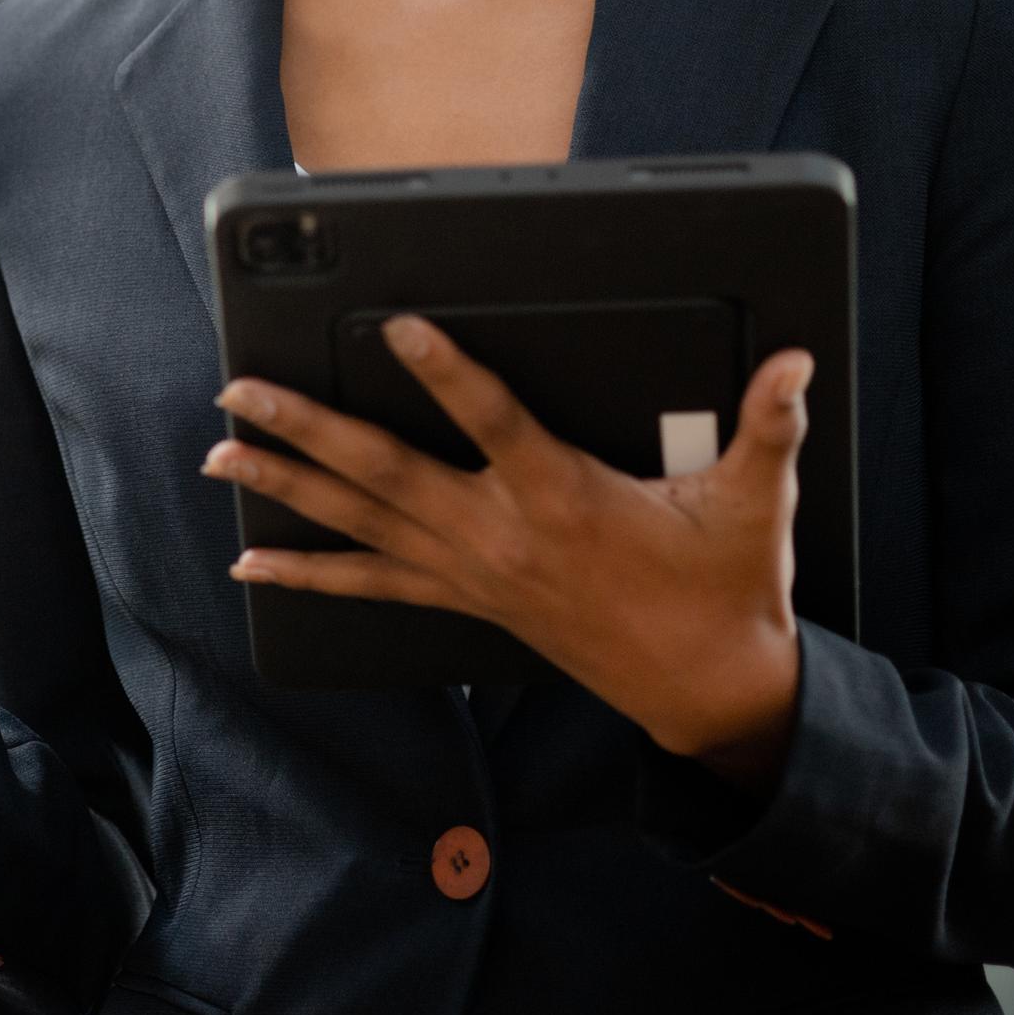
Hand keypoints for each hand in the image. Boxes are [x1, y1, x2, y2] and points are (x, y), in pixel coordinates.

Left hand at [206, 318, 812, 785]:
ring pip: (361, 524)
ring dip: (286, 485)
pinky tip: (254, 565)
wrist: (708, 689)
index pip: (494, 419)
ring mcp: (476, 574)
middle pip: (385, 472)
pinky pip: (372, 587)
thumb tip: (794, 360)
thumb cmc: (727, 587)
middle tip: (238, 390)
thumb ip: (769, 424)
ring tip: (219, 454)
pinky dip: (309, 575)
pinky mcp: (469, 604)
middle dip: (305, 428)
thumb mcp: (756, 502)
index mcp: (566, 497)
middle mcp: (504, 535)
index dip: (445, 370)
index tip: (398, 324)